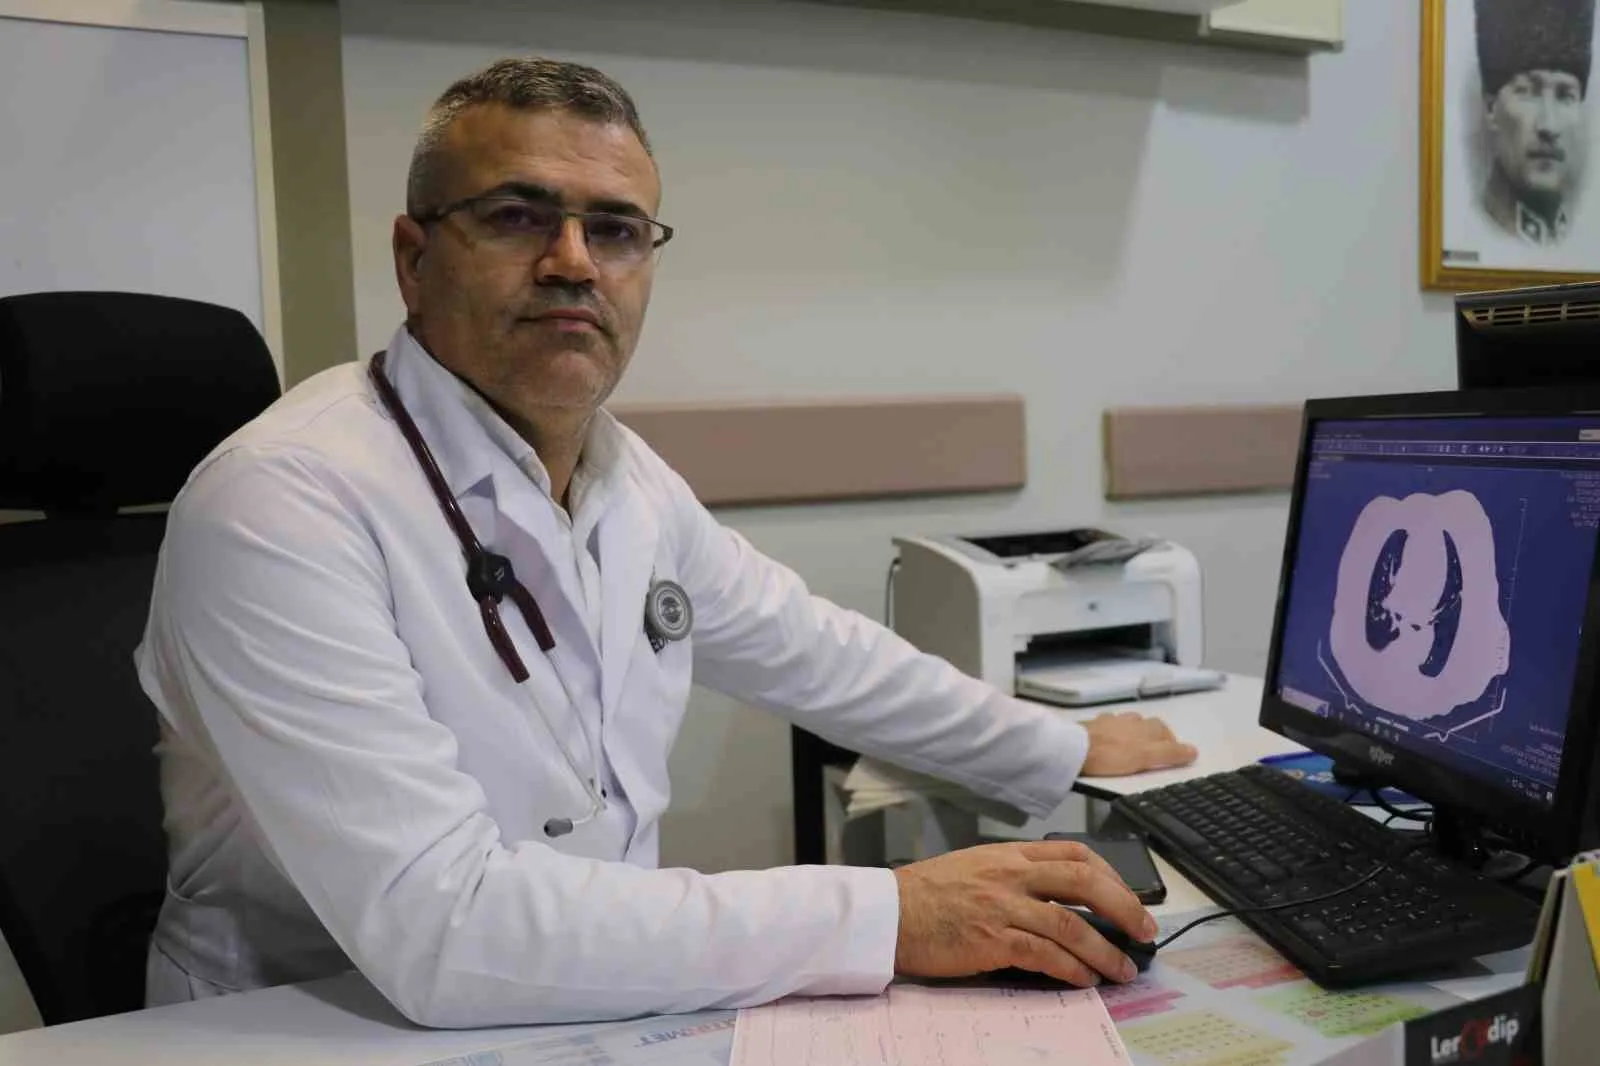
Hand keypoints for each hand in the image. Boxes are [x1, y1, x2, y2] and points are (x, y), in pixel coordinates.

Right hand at [891, 840, 1157, 986]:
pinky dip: (1072, 969)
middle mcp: (1011, 874)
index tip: (1128, 896)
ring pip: (1072, 925)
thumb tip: (1056, 899)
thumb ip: (1014, 874)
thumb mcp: (975, 866)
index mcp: (1009, 854)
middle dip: (1124, 907)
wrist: (889, 912)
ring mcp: (1003, 906)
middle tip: (1144, 930)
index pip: (1074, 853)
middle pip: (1085, 883)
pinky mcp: (992, 939)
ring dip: (1105, 951)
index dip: (1110, 875)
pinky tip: (1085, 980)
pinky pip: (1045, 954)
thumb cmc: (926, 894)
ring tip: (1122, 969)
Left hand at [1079, 711, 1196, 776]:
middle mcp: (1128, 720)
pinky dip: (1110, 731)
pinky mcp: (1090, 726)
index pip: (1164, 730)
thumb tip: (1193, 751)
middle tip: (1154, 749)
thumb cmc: (1111, 755)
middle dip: (1152, 734)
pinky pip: (1105, 725)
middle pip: (1145, 724)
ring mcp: (1108, 721)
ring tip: (1132, 743)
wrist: (1074, 749)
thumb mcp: (1145, 757)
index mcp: (1144, 727)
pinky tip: (1107, 738)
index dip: (1170, 742)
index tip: (1173, 753)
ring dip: (1131, 730)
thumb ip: (1169, 754)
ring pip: (1125, 722)